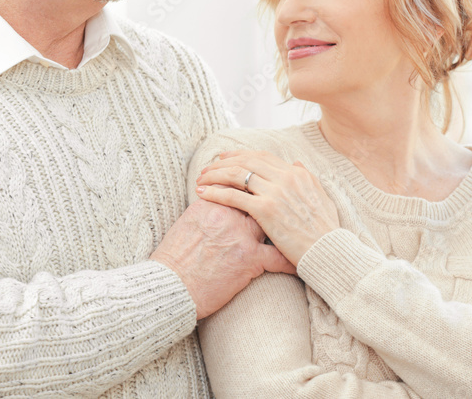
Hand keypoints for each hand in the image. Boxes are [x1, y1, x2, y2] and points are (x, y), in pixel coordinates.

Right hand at [150, 197, 295, 319]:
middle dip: (274, 200)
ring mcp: (240, 235)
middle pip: (260, 199)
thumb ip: (207, 207)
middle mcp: (228, 214)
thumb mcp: (187, 223)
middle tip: (290, 200)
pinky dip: (291, 258)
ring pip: (273, 222)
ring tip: (302, 225)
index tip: (267, 184)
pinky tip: (301, 259)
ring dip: (286, 224)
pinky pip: (278, 257)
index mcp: (212, 203)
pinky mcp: (249, 259)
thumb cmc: (174, 260)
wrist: (169, 288)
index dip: (255, 184)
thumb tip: (216, 197)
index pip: (241, 186)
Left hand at [195, 150, 339, 266]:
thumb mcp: (321, 196)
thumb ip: (307, 177)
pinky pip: (234, 196)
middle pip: (246, 161)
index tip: (225, 158)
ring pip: (237, 174)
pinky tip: (203, 193)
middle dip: (223, 162)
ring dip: (215, 174)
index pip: (262, 156)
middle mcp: (286, 178)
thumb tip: (296, 163)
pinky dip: (215, 192)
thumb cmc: (324, 229)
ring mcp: (275, 192)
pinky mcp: (266, 210)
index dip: (240, 155)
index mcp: (297, 173)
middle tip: (208, 167)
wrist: (327, 250)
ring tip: (201, 179)